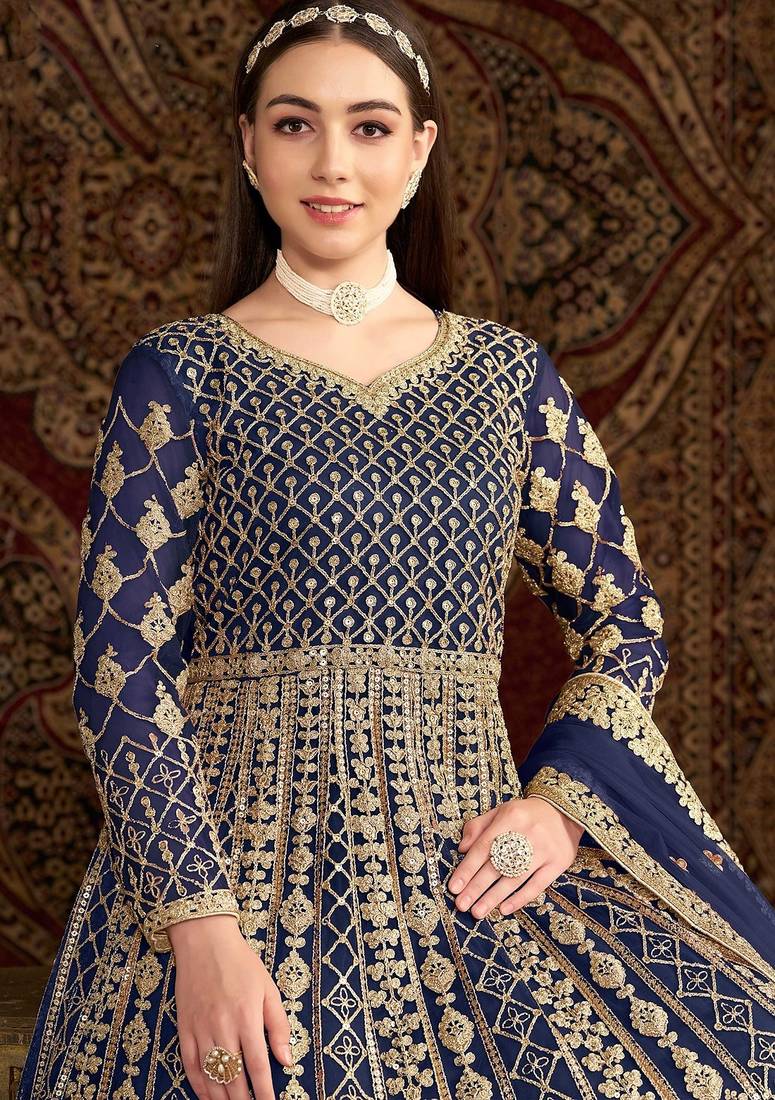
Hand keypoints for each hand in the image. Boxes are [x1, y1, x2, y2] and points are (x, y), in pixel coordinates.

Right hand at [168, 913, 291, 1099]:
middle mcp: (223, 1026)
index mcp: (247, 1016)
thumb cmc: (241, 963)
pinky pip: (190, 1064)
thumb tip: (286, 1060)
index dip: (264, 1092)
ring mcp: (200, 1028)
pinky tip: (208, 1095)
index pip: (258, 1065)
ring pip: (211, 1076)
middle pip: (233, 1077)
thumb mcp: (269, 989)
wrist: (205, 941)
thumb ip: (279, 1026)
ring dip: (222, 1099)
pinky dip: (199, 1085)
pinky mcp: (184, 1027)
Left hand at [447, 796, 583, 917]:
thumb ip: (479, 826)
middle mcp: (527, 833)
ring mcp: (544, 850)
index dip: (467, 869)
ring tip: (478, 911)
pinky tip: (504, 909)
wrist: (565, 810)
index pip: (483, 847)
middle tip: (462, 905)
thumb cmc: (526, 814)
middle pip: (497, 865)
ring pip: (514, 878)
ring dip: (494, 897)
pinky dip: (519, 898)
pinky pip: (537, 885)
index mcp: (510, 818)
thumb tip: (462, 848)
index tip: (454, 887)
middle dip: (476, 887)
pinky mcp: (558, 863)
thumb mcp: (501, 811)